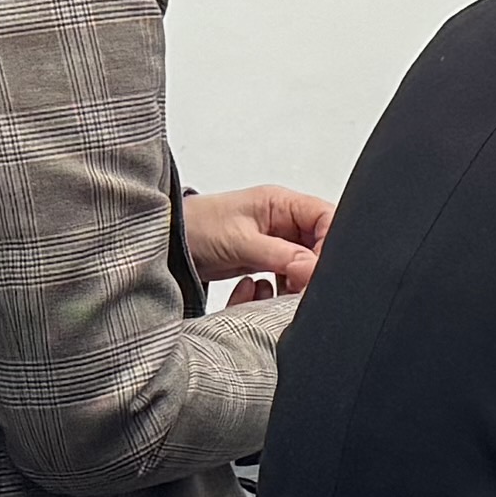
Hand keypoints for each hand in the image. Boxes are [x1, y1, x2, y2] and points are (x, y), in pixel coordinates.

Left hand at [183, 184, 331, 297]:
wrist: (166, 245)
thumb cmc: (196, 228)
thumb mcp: (240, 241)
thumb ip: (281, 255)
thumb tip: (313, 268)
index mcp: (282, 203)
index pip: (327, 220)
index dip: (330, 246)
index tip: (317, 271)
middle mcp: (283, 221)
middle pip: (321, 244)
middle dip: (314, 268)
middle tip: (300, 286)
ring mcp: (276, 241)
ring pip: (307, 264)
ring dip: (299, 281)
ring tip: (283, 292)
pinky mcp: (266, 260)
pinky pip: (290, 276)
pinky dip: (285, 288)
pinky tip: (269, 293)